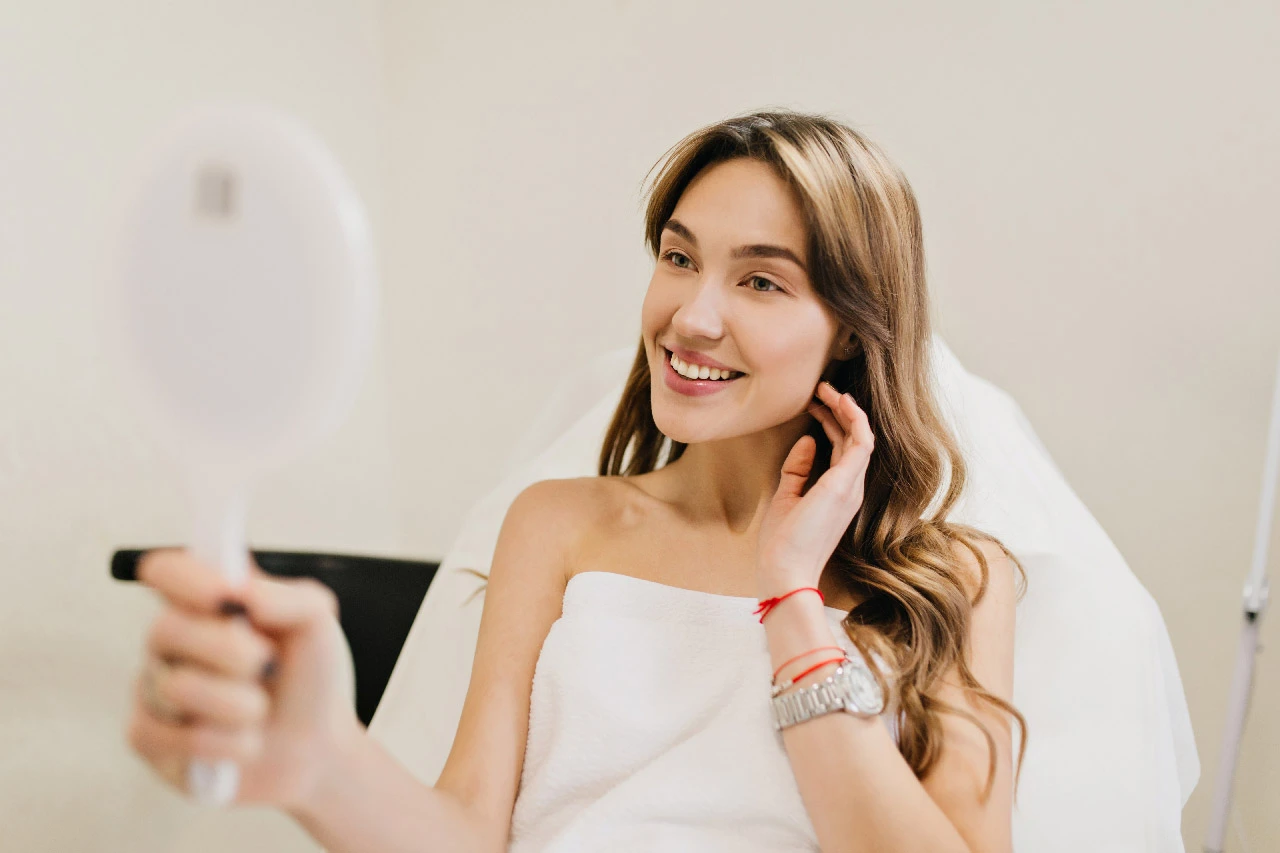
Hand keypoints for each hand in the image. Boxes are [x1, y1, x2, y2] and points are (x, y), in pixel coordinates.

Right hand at [127, 549, 362, 810]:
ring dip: (239, 704)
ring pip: (174, 689)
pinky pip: (173, 739)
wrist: (315, 744)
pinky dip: (227, 744)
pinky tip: (246, 743)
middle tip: (267, 662)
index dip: (186, 579)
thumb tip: (241, 593)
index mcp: (205, 600)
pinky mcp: (150, 741)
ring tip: (262, 709)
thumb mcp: (317, 624)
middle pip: (165, 629)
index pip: (166, 570)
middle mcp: (171, 640)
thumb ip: (289, 597)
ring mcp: (154, 689)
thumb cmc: (308, 674)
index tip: (227, 596)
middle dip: (228, 650)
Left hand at [757, 381, 874, 590]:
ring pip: (861, 436)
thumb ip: (797, 470)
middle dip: (839, 410)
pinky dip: (855, 419)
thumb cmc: (784, 542)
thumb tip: (807, 440)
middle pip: (853, 439)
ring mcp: (852, 486)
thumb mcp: (786, 497)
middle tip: (821, 387)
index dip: (830, 422)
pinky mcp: (846, 483)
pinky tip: (841, 401)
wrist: (784, 569)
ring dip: (847, 409)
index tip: (812, 403)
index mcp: (838, 493)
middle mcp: (851, 488)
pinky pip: (862, 442)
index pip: (841, 449)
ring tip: (828, 388)